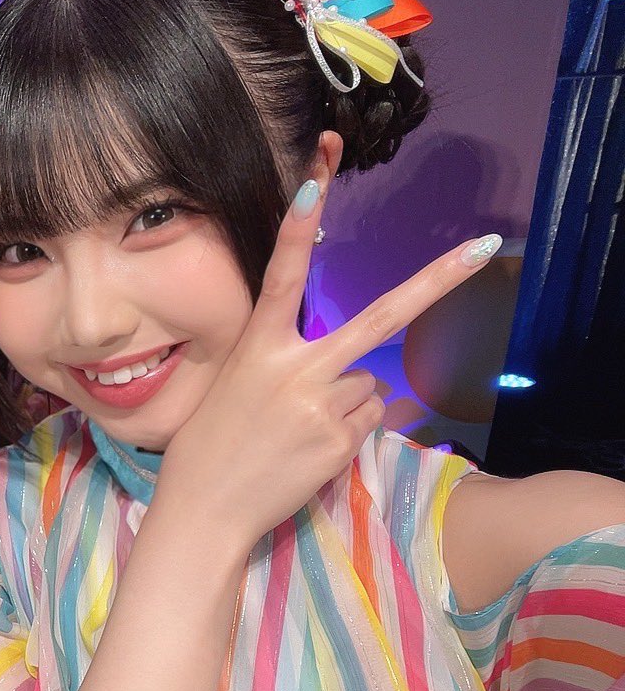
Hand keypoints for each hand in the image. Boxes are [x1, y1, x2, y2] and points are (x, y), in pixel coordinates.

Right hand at [160, 182, 499, 543]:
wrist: (204, 511)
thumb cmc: (208, 448)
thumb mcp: (232, 388)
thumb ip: (283, 365)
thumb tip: (355, 373)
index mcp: (257, 348)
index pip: (281, 276)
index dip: (297, 226)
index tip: (315, 179)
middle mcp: (296, 370)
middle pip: (380, 318)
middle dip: (438, 280)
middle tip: (485, 246)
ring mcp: (323, 407)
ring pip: (368, 383)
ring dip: (348, 400)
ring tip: (299, 429)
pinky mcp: (341, 442)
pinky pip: (368, 420)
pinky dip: (348, 430)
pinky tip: (309, 449)